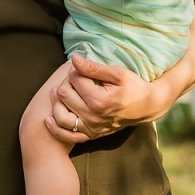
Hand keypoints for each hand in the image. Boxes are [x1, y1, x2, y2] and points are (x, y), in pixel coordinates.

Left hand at [47, 53, 176, 143]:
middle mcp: (93, 116)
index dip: (75, 70)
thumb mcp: (118, 73)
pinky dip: (55, 128)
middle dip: (66, 82)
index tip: (81, 67)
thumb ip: (94, 68)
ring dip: (56, 102)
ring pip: (60, 115)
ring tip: (60, 91)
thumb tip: (73, 59)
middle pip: (64, 95)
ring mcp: (91, 128)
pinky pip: (67, 135)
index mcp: (100, 100)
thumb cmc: (134, 87)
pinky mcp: (90, 135)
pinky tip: (48, 118)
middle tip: (74, 77)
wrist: (146, 107)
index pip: (74, 80)